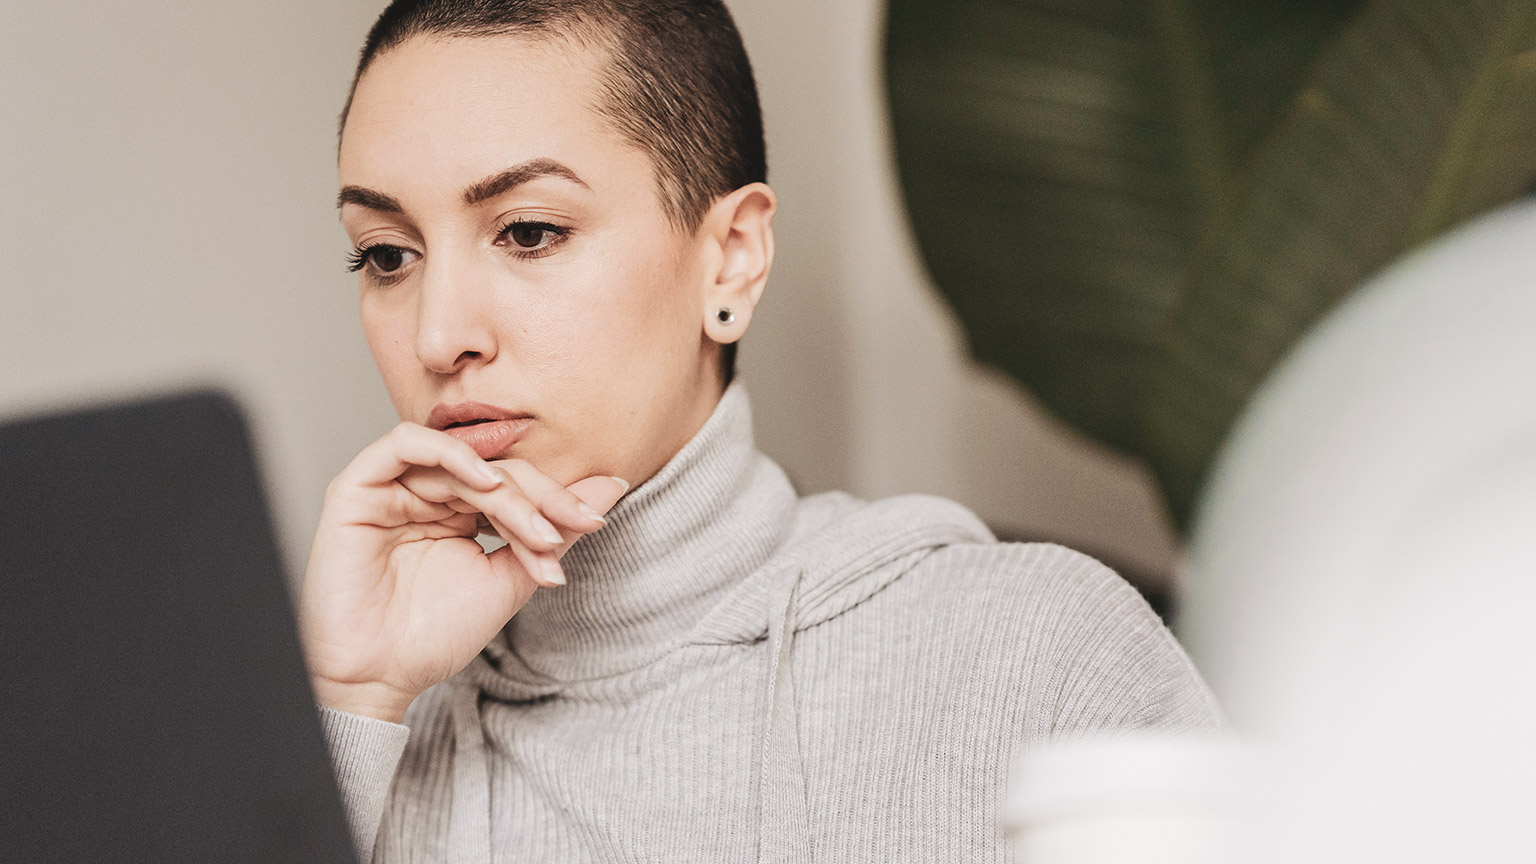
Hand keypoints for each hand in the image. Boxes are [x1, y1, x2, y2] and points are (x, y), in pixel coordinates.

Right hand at [298, 422, 627, 721]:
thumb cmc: (434, 635)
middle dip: (538, 500)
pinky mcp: (356, 489)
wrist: (381, 677)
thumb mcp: (509, 578)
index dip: (555, 500)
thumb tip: (612, 483)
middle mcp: (426, 494)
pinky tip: (484, 481)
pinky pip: (402, 444)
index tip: (592, 525)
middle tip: (562, 533)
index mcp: (459, 511)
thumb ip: (554, 531)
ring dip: (506, 491)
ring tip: (532, 527)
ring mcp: (392, 489)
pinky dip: (449, 453)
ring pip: (461, 461)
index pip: (515, 484)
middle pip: (494, 470)